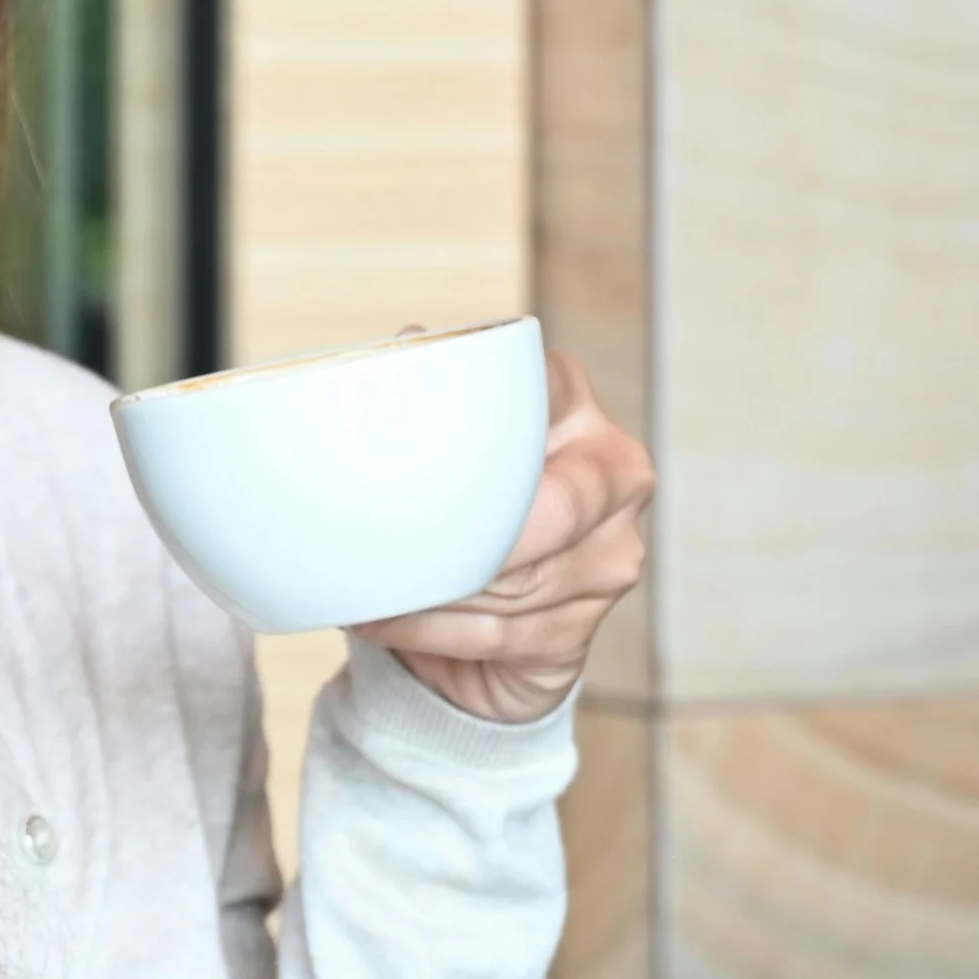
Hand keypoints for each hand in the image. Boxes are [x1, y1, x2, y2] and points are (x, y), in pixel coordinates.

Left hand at [353, 351, 651, 723]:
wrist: (472, 611)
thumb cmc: (454, 506)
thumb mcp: (442, 445)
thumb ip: (427, 399)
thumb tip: (405, 344)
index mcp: (575, 409)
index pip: (544, 392)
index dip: (488, 417)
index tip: (418, 435)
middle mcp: (614, 475)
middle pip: (554, 510)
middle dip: (463, 533)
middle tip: (384, 537)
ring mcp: (611, 557)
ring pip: (516, 581)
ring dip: (430, 589)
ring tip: (364, 580)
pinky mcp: (583, 630)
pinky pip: (499, 633)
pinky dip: (428, 631)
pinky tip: (381, 620)